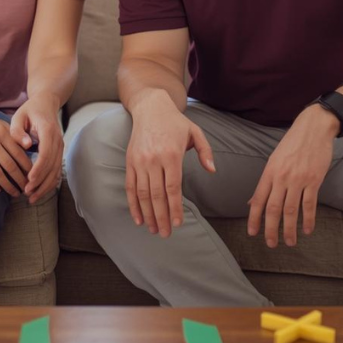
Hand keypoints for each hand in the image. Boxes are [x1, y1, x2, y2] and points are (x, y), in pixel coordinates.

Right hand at [0, 98, 31, 194]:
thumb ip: (13, 135)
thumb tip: (29, 150)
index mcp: (2, 132)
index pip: (19, 154)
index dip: (28, 168)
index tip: (34, 177)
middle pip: (10, 166)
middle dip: (20, 180)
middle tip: (26, 189)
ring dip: (7, 185)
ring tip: (14, 192)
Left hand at [10, 92, 62, 203]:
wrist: (46, 103)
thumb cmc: (30, 110)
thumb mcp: (19, 115)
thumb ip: (18, 130)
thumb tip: (25, 145)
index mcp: (48, 131)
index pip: (46, 153)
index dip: (38, 168)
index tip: (29, 180)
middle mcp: (58, 140)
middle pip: (52, 166)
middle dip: (40, 182)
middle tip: (27, 193)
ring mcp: (60, 147)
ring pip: (56, 171)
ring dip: (45, 186)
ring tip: (32, 198)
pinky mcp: (59, 152)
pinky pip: (57, 170)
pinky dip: (50, 183)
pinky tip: (40, 192)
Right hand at [127, 92, 214, 237]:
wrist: (150, 107)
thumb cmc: (175, 122)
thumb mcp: (196, 132)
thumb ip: (205, 152)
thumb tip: (212, 171)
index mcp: (171, 154)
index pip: (173, 188)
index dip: (175, 208)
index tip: (178, 224)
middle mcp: (154, 159)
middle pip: (157, 195)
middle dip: (161, 217)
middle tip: (165, 234)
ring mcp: (139, 161)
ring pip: (142, 193)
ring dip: (148, 214)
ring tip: (153, 229)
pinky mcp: (130, 161)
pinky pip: (130, 186)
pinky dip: (133, 204)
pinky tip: (139, 218)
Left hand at [247, 105, 337, 246]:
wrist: (314, 129)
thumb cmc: (292, 145)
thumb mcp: (274, 160)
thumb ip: (265, 183)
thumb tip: (252, 202)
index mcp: (269, 172)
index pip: (258, 200)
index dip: (254, 218)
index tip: (252, 233)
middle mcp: (281, 177)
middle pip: (273, 209)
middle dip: (270, 229)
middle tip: (270, 244)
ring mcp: (298, 179)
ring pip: (291, 210)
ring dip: (289, 229)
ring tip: (289, 242)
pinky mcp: (314, 180)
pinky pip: (310, 204)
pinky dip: (308, 220)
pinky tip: (307, 230)